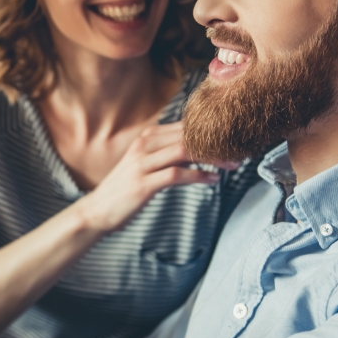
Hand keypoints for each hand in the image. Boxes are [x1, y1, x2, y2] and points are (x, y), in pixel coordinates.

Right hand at [72, 122, 233, 234]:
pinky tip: (213, 179)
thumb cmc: (125, 189)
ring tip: (232, 165)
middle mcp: (144, 145)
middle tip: (240, 150)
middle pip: (188, 136)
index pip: (185, 126)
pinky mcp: (143, 183)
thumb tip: (199, 151)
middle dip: (217, 142)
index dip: (212, 130)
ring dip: (213, 157)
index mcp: (147, 138)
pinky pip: (177, 174)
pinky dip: (199, 175)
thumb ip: (168, 154)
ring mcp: (142, 164)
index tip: (233, 138)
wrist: (97, 211)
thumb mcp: (146, 165)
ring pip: (185, 151)